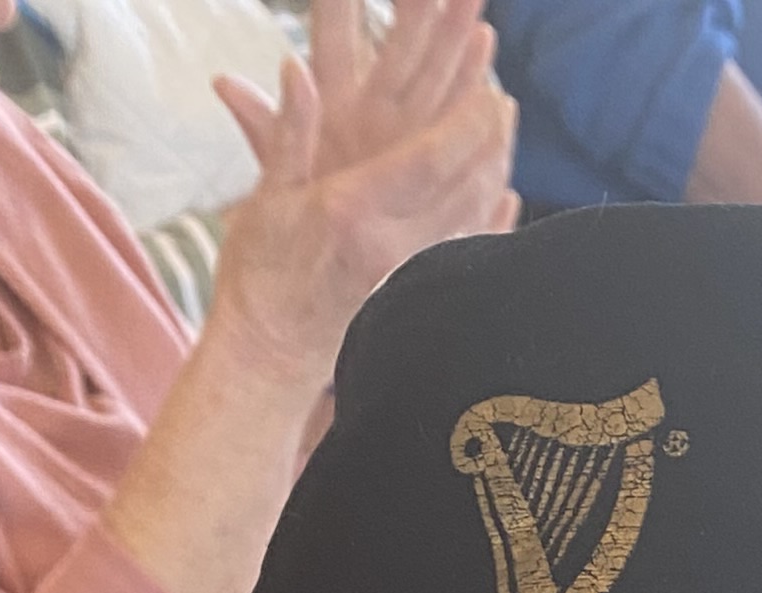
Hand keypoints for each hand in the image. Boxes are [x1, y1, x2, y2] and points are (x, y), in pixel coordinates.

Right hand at [212, 0, 518, 392]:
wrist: (269, 355)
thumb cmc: (259, 276)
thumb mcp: (263, 199)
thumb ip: (288, 133)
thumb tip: (297, 69)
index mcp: (352, 213)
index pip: (429, 161)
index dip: (468, 125)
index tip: (490, 94)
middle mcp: (390, 247)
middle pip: (464, 188)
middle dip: (491, 141)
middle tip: (502, 102)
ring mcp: (407, 277)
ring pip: (471, 220)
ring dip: (494, 175)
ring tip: (502, 137)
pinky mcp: (414, 297)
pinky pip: (465, 252)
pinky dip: (489, 219)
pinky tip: (501, 193)